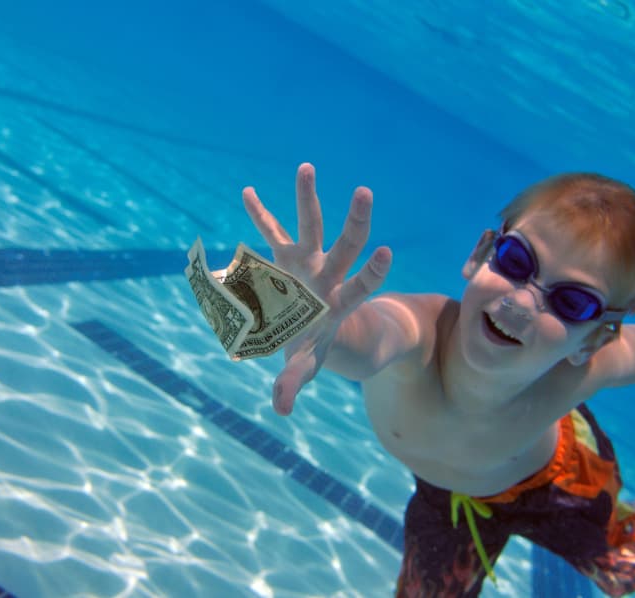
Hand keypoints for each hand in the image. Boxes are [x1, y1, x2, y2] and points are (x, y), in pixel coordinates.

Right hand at [243, 163, 391, 414]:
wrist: (308, 328)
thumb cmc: (311, 347)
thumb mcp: (304, 364)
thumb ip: (293, 382)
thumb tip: (281, 410)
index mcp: (338, 300)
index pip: (362, 283)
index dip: (373, 270)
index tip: (386, 250)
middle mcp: (328, 273)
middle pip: (347, 244)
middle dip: (357, 220)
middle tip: (365, 192)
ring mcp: (308, 261)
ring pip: (311, 225)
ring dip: (308, 198)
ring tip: (307, 167)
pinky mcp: (286, 257)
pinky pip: (272, 232)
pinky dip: (260, 214)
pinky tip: (248, 192)